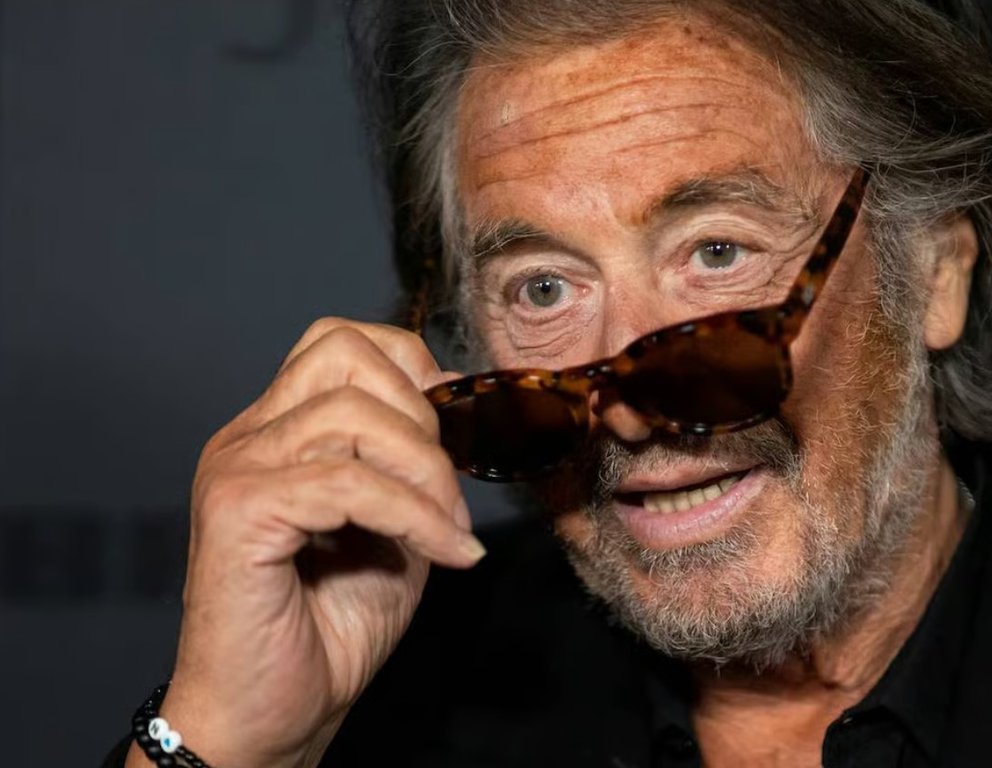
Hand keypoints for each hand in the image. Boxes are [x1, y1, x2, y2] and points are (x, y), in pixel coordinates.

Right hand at [131, 318, 483, 767]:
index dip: (412, 367)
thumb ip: (411, 467)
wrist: (274, 716)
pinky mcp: (238, 511)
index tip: (455, 430)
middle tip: (449, 492)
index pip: (339, 341)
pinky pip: (348, 483)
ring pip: (353, 416)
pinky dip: (415, 516)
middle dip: (423, 418)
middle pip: (345, 354)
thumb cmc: (329, 629)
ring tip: (450, 530)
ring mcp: (235, 469)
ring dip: (427, 473)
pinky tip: (447, 554)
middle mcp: (247, 437)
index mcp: (277, 433)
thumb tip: (460, 410)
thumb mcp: (394, 528)